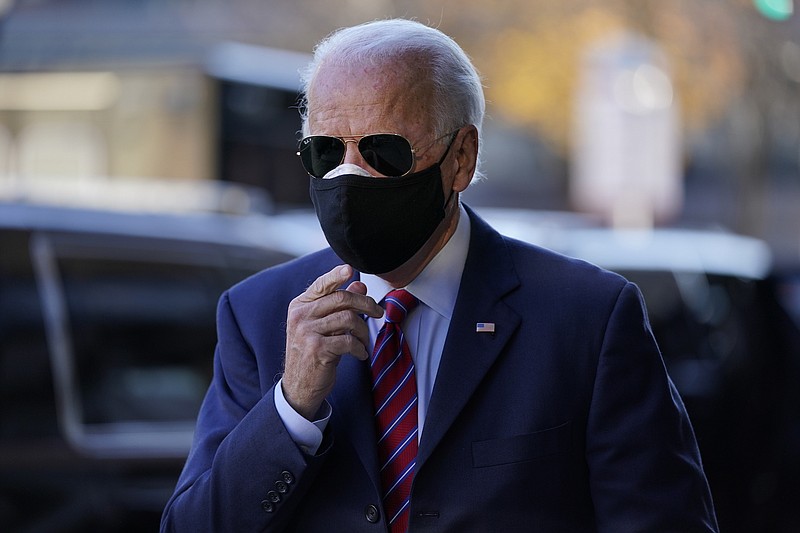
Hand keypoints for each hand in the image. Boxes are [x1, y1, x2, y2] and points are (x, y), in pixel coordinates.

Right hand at [282, 264, 383, 419]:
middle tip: (379, 312)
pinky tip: (360, 354)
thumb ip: (338, 306)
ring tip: (365, 341)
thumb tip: (359, 285)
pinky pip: (348, 341)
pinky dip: (360, 348)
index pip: (321, 285)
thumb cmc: (312, 353)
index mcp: (300, 306)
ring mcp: (307, 332)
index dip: (336, 275)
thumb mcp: (322, 327)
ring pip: (348, 319)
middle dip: (366, 304)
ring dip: (364, 330)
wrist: (298, 386)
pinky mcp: (317, 349)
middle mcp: (300, 316)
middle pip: (341, 298)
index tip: (350, 269)